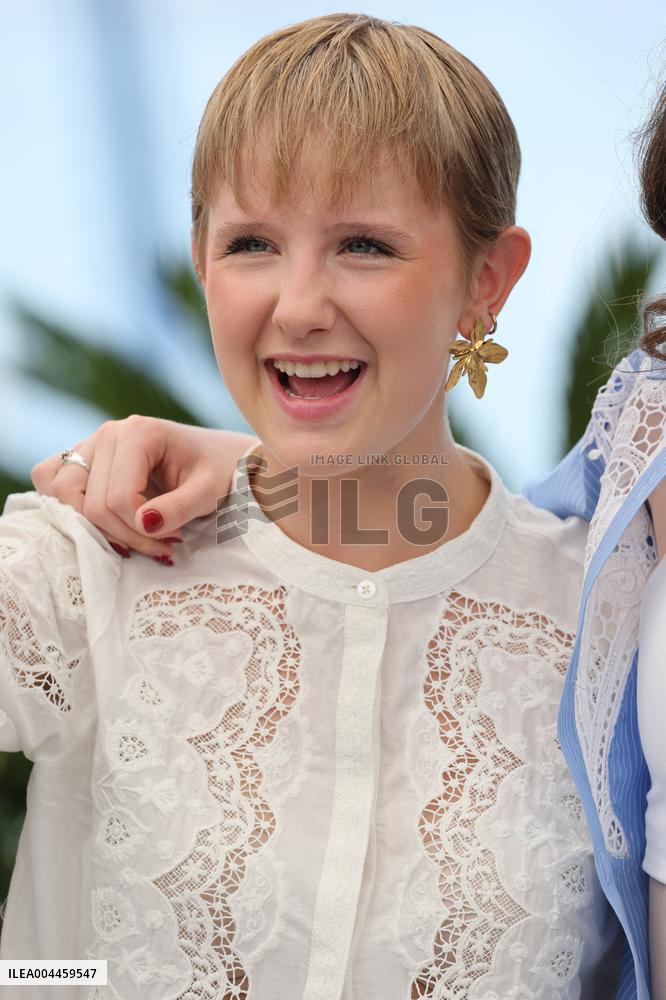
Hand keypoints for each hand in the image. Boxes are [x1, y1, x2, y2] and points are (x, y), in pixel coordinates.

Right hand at [31, 416, 259, 559]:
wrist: (214, 457)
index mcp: (138, 432)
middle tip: (161, 545)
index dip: (141, 530)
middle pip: (88, 503)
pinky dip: (68, 508)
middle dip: (123, 534)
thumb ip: (179, 507)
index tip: (173, 538)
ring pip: (60, 495)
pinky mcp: (80, 458)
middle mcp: (107, 433)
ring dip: (95, 527)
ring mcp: (89, 444)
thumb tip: (144, 522)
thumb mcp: (209, 491)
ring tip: (134, 535)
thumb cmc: (214, 471)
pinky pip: (50, 481)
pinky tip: (106, 521)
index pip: (118, 497)